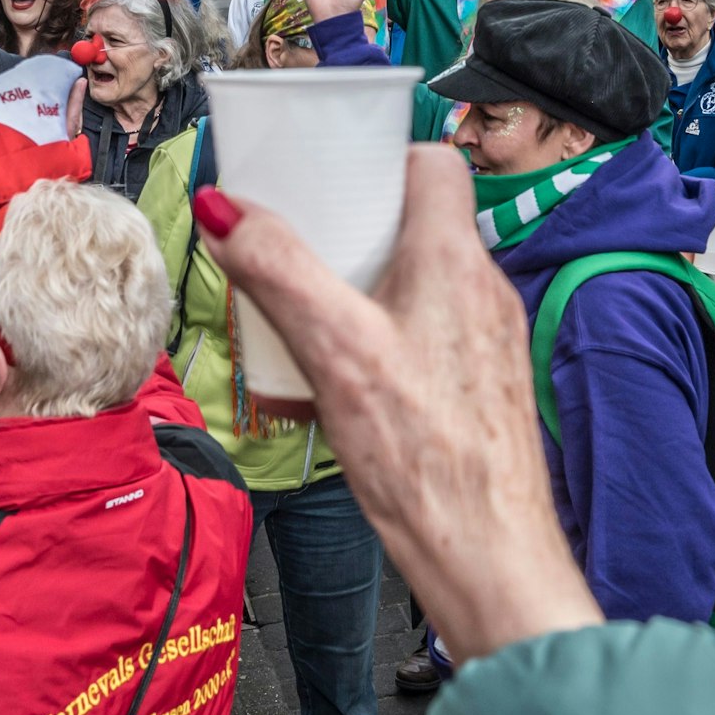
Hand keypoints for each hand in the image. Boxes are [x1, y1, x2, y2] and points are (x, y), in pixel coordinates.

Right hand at [194, 147, 606, 660]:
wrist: (489, 558)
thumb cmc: (428, 462)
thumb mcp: (333, 351)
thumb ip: (279, 272)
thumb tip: (225, 208)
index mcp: (455, 260)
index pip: (432, 163)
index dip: (378, 157)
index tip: (323, 174)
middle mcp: (484, 290)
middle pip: (416, 220)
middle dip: (350, 227)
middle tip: (296, 248)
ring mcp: (489, 340)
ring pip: (420, 279)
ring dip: (362, 283)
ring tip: (308, 315)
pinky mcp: (483, 387)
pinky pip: (428, 330)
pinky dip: (383, 333)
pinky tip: (346, 378)